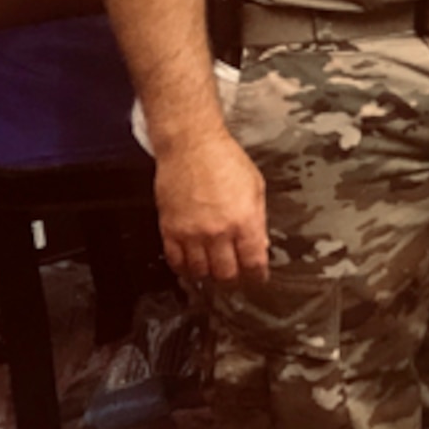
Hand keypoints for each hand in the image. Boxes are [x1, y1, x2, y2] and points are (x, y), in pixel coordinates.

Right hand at [154, 129, 268, 284]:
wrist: (191, 146)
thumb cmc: (226, 160)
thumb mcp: (255, 188)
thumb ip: (257, 219)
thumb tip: (259, 245)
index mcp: (244, 220)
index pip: (253, 263)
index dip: (257, 277)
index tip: (258, 280)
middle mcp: (218, 232)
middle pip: (226, 274)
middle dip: (234, 281)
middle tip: (237, 280)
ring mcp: (191, 233)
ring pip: (200, 272)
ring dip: (209, 277)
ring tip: (215, 274)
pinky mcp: (169, 230)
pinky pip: (175, 261)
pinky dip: (184, 269)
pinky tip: (191, 267)